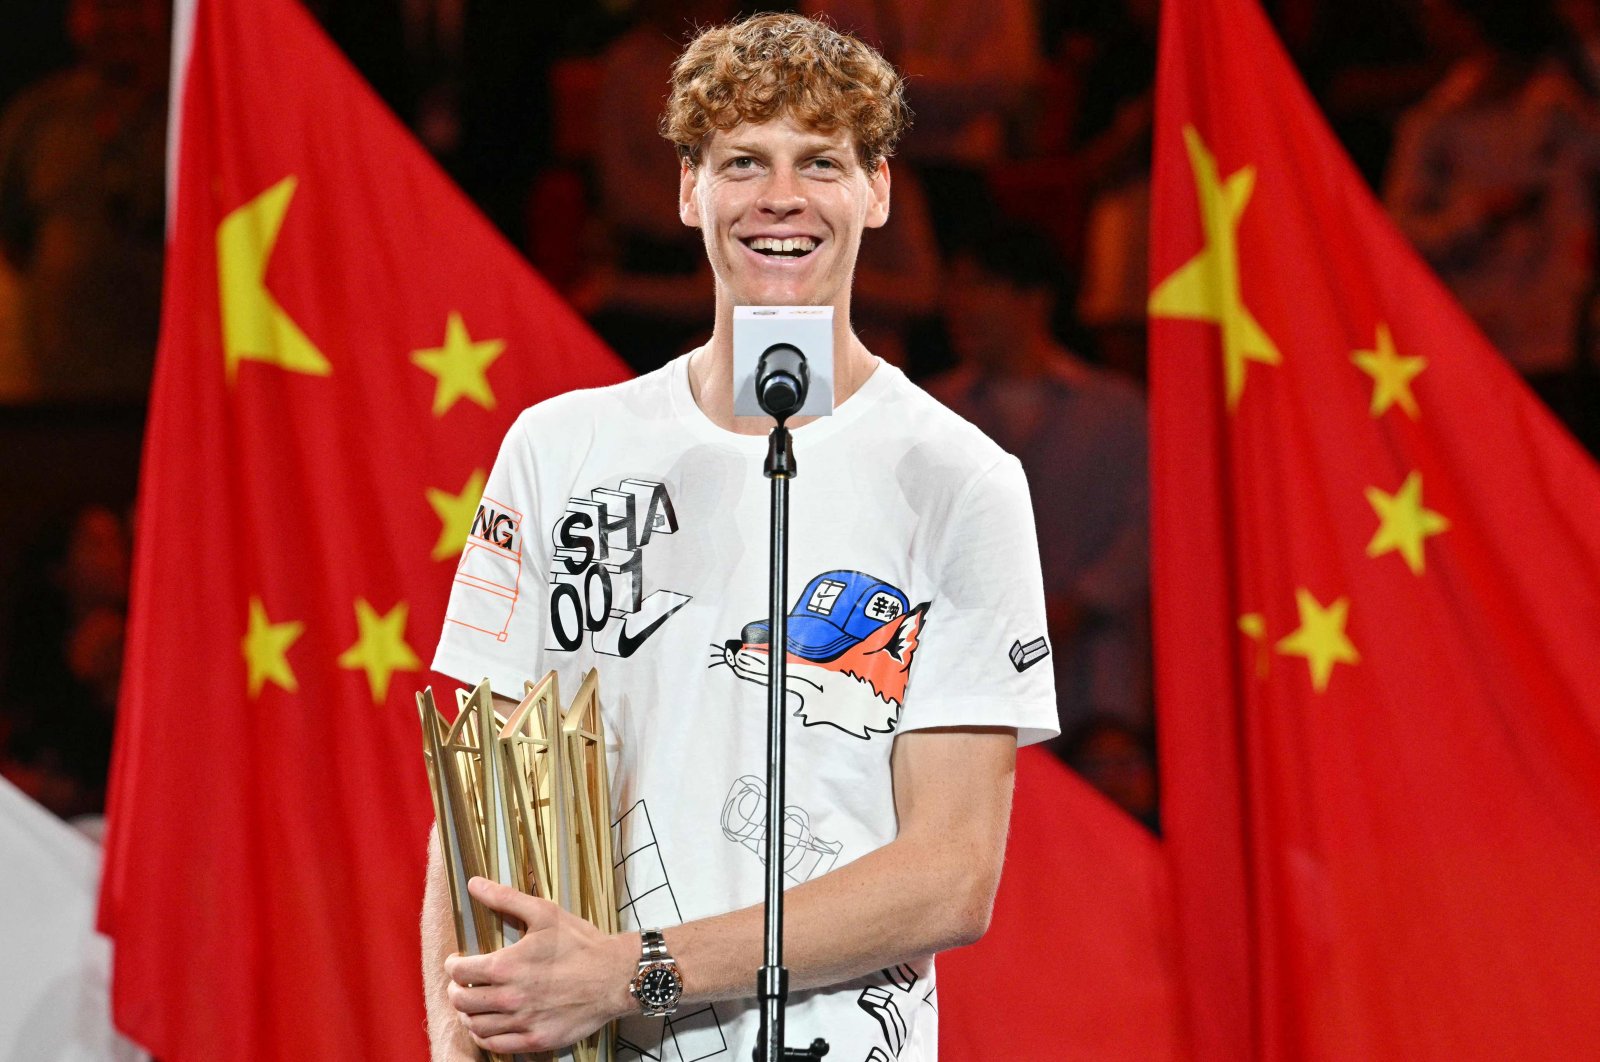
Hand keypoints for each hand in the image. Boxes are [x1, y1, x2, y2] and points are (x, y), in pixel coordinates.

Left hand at [443, 877, 636, 1053]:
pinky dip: (484, 1036)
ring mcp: (522, 1022)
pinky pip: (495, 1045)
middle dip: (456, 989)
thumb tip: (474, 883)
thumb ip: (505, 899)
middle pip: (461, 1001)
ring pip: (474, 1026)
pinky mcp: (535, 1040)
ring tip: (473, 1004)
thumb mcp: (544, 913)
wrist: (615, 976)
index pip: (458, 972)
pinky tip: (487, 1026)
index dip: (452, 965)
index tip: (458, 962)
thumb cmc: (581, 944)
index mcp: (506, 966)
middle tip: (463, 983)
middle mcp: (509, 998)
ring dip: (467, 1014)